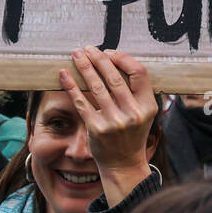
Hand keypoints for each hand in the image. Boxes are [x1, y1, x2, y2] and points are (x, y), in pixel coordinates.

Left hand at [59, 46, 157, 203]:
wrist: (123, 164)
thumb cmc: (131, 134)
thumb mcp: (143, 114)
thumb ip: (136, 92)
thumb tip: (117, 61)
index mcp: (147, 106)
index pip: (139, 73)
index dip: (123, 59)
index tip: (110, 52)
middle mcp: (132, 113)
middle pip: (115, 77)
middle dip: (99, 58)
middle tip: (88, 48)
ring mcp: (114, 122)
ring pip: (96, 87)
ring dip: (84, 67)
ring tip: (76, 55)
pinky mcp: (96, 128)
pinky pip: (81, 102)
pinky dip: (71, 86)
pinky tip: (64, 75)